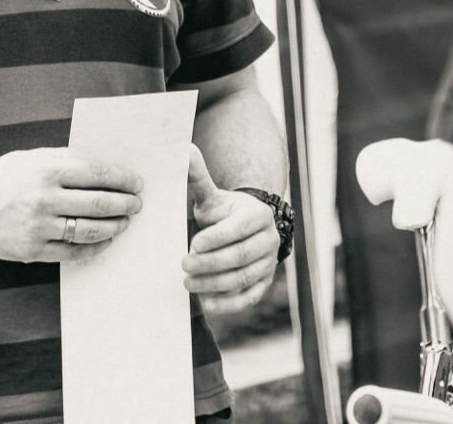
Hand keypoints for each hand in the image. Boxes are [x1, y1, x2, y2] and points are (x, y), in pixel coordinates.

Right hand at [0, 148, 141, 264]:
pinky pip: (71, 252)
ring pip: (89, 230)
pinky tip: (104, 241)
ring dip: (114, 227)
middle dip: (124, 204)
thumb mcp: (30, 157)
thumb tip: (103, 166)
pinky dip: (93, 248)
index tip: (137, 183)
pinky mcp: (30, 251)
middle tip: (137, 204)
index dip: (122, 179)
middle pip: (98, 203)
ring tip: (125, 223)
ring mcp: (37, 227)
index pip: (96, 173)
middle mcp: (43, 198)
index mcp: (45, 169)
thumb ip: (64, 159)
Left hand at [183, 146, 279, 315]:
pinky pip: (249, 297)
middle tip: (183, 265)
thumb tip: (183, 149)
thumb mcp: (211, 196)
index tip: (193, 244)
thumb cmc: (222, 213)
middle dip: (211, 263)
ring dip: (215, 283)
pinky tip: (207, 303)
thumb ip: (198, 177)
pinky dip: (229, 303)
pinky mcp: (264, 283)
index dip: (217, 238)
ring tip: (188, 283)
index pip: (239, 229)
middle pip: (240, 255)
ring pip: (243, 277)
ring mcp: (269, 263)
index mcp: (258, 215)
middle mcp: (269, 239)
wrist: (243, 230)